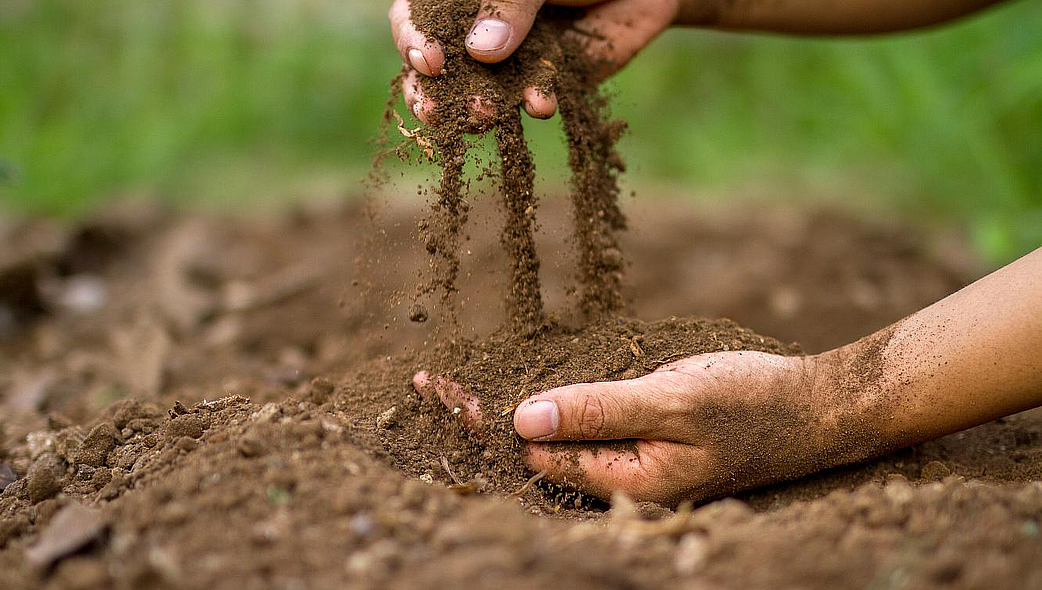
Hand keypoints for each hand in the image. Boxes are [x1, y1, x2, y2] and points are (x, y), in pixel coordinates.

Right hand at [389, 0, 679, 123]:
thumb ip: (509, 2)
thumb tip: (481, 51)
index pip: (414, 18)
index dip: (412, 41)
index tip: (428, 62)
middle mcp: (478, 28)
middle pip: (436, 69)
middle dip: (431, 95)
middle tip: (434, 114)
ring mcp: (512, 58)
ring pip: (479, 92)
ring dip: (478, 109)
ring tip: (486, 114)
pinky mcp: (547, 81)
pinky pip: (532, 100)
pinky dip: (535, 104)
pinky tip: (541, 104)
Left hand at [414, 343, 892, 505]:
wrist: (816, 409)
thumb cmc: (751, 403)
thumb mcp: (671, 401)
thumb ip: (597, 410)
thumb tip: (522, 419)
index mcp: (625, 483)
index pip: (532, 452)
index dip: (482, 420)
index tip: (433, 387)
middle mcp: (621, 484)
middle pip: (534, 451)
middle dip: (482, 420)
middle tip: (427, 385)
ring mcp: (632, 466)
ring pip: (556, 440)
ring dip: (511, 411)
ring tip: (457, 390)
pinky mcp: (644, 446)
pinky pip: (585, 430)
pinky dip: (552, 407)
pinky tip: (527, 389)